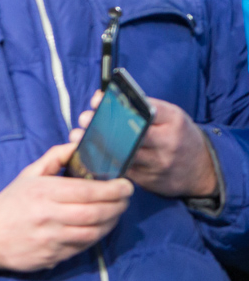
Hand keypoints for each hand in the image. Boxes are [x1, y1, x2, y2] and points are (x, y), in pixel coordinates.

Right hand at [0, 143, 132, 270]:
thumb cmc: (9, 203)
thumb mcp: (28, 174)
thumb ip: (55, 157)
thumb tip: (79, 145)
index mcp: (44, 192)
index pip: (88, 191)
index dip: (114, 189)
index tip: (126, 185)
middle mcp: (49, 216)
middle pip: (96, 213)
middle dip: (118, 205)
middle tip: (125, 199)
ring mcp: (51, 238)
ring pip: (94, 232)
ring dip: (111, 223)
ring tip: (115, 213)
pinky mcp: (52, 256)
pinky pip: (83, 247)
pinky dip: (96, 237)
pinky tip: (99, 228)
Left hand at [75, 90, 217, 198]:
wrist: (202, 170)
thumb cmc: (179, 136)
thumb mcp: (170, 117)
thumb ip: (143, 109)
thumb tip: (103, 99)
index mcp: (173, 121)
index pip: (144, 110)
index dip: (117, 105)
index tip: (97, 101)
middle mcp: (167, 143)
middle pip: (131, 134)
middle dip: (103, 126)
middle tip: (84, 120)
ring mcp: (157, 164)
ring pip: (122, 155)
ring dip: (97, 145)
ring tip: (78, 137)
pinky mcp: (148, 181)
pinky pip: (121, 171)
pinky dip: (103, 162)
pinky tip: (89, 154)